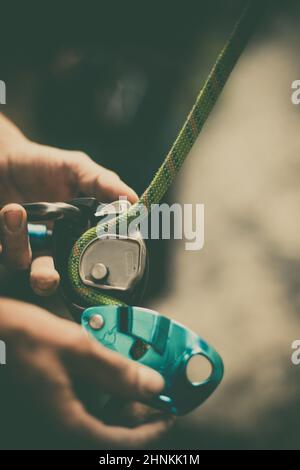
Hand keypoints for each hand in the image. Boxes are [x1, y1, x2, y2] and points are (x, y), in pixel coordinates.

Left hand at [0, 113, 137, 294]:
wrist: (3, 158)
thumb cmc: (42, 164)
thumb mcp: (76, 168)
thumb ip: (102, 183)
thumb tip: (134, 200)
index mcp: (74, 235)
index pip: (86, 261)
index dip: (89, 268)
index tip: (91, 263)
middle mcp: (49, 246)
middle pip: (51, 277)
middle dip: (48, 280)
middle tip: (49, 278)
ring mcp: (22, 247)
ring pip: (21, 263)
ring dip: (17, 242)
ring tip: (15, 210)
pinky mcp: (1, 244)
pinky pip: (2, 252)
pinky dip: (6, 233)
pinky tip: (9, 210)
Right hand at [0, 299, 172, 448]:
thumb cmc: (25, 339)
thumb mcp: (79, 350)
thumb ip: (118, 371)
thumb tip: (153, 386)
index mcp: (68, 421)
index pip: (119, 443)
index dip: (150, 432)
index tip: (169, 415)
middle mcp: (63, 421)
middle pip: (112, 430)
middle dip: (139, 411)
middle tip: (156, 390)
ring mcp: (59, 410)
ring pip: (102, 416)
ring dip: (124, 398)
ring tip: (139, 376)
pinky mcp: (57, 396)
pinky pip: (89, 402)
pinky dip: (108, 389)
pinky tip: (113, 368)